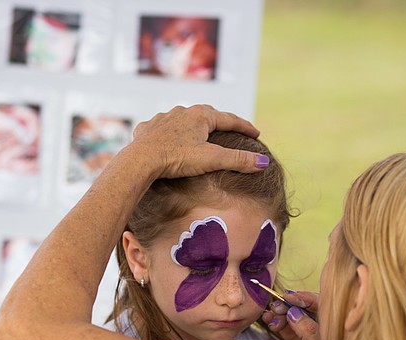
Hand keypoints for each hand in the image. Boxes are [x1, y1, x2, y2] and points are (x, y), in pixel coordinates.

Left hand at [130, 105, 268, 178]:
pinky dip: (169, 132)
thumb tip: (264, 162)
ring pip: (182, 118)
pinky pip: (161, 128)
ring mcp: (163, 119)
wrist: (141, 161)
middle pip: (207, 114)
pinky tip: (168, 138)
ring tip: (199, 133)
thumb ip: (239, 160)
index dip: (245, 127)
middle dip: (219, 121)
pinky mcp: (147, 129)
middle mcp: (182, 111)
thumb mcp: (212, 160)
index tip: (256, 134)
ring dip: (193, 125)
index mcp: (200, 115)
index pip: (230, 119)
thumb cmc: (177, 158)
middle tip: (230, 129)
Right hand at [262, 290, 320, 339]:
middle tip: (276, 309)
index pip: (317, 302)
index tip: (287, 296)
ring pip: (291, 317)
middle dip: (287, 306)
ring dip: (279, 315)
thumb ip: (306, 326)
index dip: (302, 297)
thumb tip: (293, 312)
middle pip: (302, 308)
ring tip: (269, 317)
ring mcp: (307, 334)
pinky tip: (269, 322)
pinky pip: (286, 329)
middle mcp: (319, 325)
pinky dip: (276, 324)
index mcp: (329, 321)